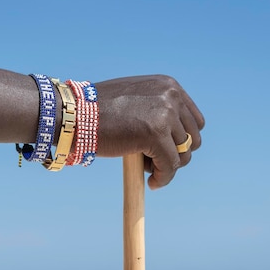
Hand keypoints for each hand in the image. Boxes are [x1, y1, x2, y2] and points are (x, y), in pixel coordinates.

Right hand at [95, 75, 204, 189]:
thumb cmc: (97, 110)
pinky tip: (151, 183)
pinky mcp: (156, 135)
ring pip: (183, 155)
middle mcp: (171, 96)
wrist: (75, 114)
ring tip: (146, 168)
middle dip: (174, 155)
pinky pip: (170, 167)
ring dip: (167, 167)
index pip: (194, 121)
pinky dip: (163, 179)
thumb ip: (156, 109)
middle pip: (192, 139)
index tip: (165, 151)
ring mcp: (165, 115)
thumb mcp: (135, 99)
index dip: (181, 141)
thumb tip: (173, 135)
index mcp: (168, 86)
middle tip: (152, 161)